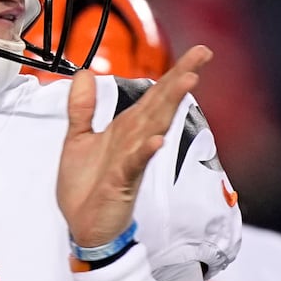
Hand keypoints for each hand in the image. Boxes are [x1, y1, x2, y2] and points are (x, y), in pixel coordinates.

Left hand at [59, 45, 210, 246]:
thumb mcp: (78, 139)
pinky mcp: (122, 182)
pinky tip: (155, 140)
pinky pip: (135, 163)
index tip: (196, 52)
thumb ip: (83, 107)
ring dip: (169, 105)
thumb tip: (84, 74)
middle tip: (202, 55)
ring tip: (187, 82)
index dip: (173, 73)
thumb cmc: (86, 188)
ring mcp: (131, 160)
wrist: (84, 227)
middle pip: (160, 104)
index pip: (153, 96)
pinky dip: (145, 151)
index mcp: (126, 129)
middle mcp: (134, 141)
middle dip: (180, 79)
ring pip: (153, 127)